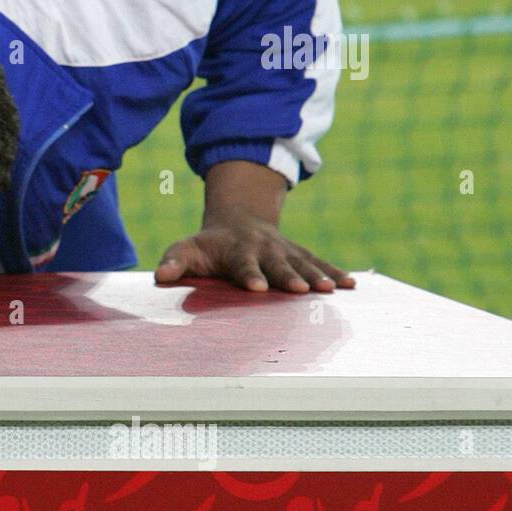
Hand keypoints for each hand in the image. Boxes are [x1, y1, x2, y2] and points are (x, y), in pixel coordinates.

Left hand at [155, 159, 354, 293]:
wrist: (238, 220)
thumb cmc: (208, 245)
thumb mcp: (187, 249)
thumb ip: (175, 262)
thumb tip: (160, 275)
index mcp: (237, 250)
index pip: (243, 264)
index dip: (249, 274)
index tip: (256, 287)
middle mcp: (265, 248)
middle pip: (278, 264)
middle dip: (288, 276)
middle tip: (299, 290)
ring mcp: (285, 250)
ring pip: (303, 263)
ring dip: (317, 276)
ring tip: (330, 290)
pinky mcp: (300, 254)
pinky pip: (319, 262)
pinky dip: (335, 272)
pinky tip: (351, 285)